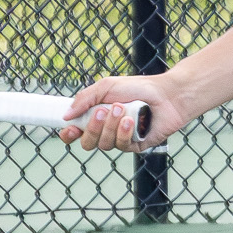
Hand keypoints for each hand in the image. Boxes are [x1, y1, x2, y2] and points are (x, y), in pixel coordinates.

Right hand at [62, 74, 186, 152]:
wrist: (167, 94)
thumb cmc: (138, 87)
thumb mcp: (107, 87)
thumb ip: (84, 99)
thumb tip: (66, 116)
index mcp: (97, 117)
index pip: (77, 132)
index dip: (69, 134)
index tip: (70, 129)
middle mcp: (107, 130)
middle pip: (87, 143)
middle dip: (93, 128)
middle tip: (103, 110)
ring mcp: (120, 139)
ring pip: (104, 144)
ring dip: (111, 126)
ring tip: (122, 109)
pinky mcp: (135, 145)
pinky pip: (122, 146)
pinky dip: (124, 132)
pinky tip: (132, 121)